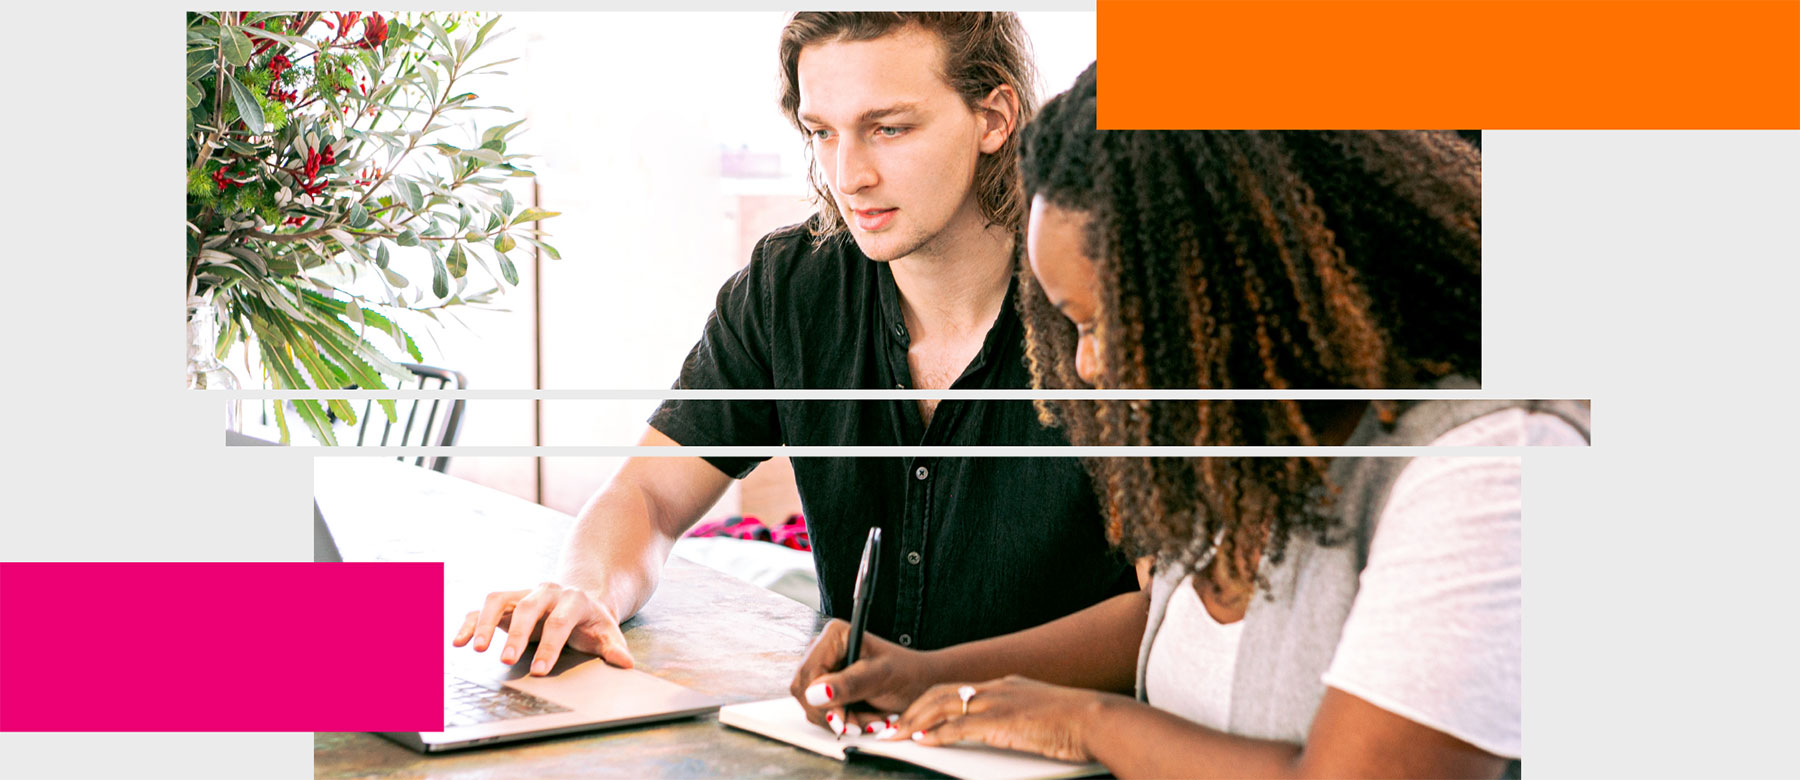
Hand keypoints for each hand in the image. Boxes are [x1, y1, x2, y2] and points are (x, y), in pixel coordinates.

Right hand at [450, 582, 633, 673]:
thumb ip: (614, 648)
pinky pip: (483, 608)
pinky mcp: (506, 601)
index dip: (549, 646)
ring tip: (476, 649)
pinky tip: (458, 641)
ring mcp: (523, 594)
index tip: (539, 670)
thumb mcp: (607, 633)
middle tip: (506, 661)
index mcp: (573, 599)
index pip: (560, 622)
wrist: (580, 599)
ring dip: (486, 624)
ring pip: (499, 600)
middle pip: (528, 609)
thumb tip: (626, 664)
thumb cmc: (592, 622)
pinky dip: (470, 622)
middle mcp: (546, 591)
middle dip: (517, 635)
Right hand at [789, 619, 937, 736]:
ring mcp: (823, 670)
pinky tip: (864, 718)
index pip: (808, 673)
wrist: (921, 684)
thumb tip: (814, 693)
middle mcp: (823, 649)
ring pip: (812, 706)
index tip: (841, 719)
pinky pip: (821, 712)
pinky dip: (843, 722)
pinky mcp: (827, 688)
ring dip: (842, 720)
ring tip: (872, 719)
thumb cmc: (907, 673)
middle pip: (804, 691)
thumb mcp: (881, 677)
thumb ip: (849, 684)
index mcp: (834, 635)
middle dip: (833, 713)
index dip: (820, 699)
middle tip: (863, 723)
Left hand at [885, 675, 1111, 763]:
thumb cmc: (1078, 723)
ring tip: (897, 734)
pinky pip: (959, 726)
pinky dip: (936, 734)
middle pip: (942, 692)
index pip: (958, 689)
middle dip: (914, 709)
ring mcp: (998, 703)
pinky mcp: (1000, 722)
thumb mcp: (1041, 714)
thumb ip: (1018, 718)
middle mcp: (997, 688)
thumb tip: (1007, 730)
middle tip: (893, 726)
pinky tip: (922, 741)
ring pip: (943, 706)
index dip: (931, 702)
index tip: (915, 715)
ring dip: (915, 721)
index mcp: (1006, 686)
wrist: (1097, 719)